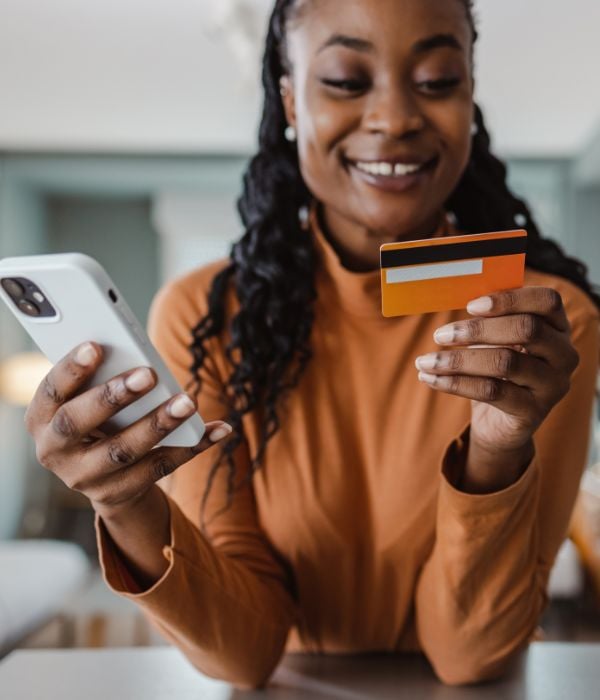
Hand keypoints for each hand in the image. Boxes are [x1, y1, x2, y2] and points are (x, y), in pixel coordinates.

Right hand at [24, 341, 231, 515]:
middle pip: (79, 423)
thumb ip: (97, 378)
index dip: (70, 369)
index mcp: (41, 418)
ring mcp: (85, 477)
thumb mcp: (84, 398)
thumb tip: (133, 351)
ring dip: (159, 424)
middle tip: (148, 374)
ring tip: (188, 402)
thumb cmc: (94, 416)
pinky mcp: (118, 492)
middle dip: (114, 397)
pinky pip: (159, 468)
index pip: (51, 392)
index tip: (96, 346)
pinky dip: (192, 447)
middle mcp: (55, 451)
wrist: (99, 474)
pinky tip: (218, 429)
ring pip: (123, 450)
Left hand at [415, 288, 578, 481]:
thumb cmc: (496, 371)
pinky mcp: (534, 412)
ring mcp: (552, 385)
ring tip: (425, 361)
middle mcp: (564, 355)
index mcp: (558, 327)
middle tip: (440, 335)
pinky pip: (491, 392)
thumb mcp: (496, 341)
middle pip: (526, 329)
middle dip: (477, 329)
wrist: (500, 423)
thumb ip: (488, 318)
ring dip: (458, 360)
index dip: (510, 299)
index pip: (547, 301)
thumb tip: (455, 295)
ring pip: (505, 362)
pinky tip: (431, 379)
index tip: (471, 305)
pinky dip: (456, 383)